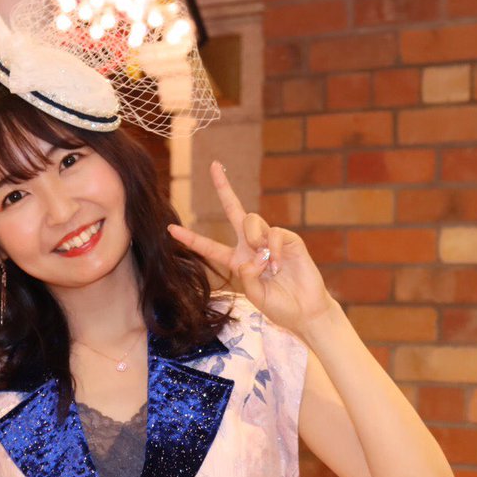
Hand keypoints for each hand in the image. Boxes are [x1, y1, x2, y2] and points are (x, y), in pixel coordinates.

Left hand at [167, 162, 333, 335]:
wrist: (306, 310)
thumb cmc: (280, 307)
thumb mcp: (255, 297)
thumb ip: (247, 278)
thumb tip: (251, 256)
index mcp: (237, 261)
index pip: (209, 247)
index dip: (191, 239)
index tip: (171, 229)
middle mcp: (251, 246)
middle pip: (234, 210)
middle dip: (224, 188)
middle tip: (213, 166)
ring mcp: (269, 240)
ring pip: (251, 220)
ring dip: (254, 239)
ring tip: (266, 264)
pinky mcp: (288, 239)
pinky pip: (272, 233)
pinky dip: (273, 250)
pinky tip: (279, 266)